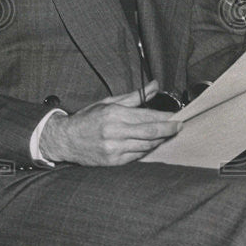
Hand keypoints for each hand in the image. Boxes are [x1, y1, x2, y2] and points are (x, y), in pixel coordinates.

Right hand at [38, 80, 181, 165]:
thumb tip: (155, 85)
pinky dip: (146, 150)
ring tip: (166, 135)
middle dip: (168, 130)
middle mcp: (115, 131)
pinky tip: (151, 144)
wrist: (65, 139)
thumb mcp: (109, 102)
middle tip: (179, 127)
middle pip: (151, 132)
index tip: (178, 117)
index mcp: (115, 114)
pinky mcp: (112, 161)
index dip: (166, 117)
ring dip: (159, 141)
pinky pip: (137, 156)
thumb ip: (135, 96)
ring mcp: (114, 148)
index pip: (148, 116)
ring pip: (146, 146)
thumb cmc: (88, 119)